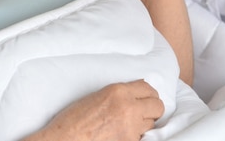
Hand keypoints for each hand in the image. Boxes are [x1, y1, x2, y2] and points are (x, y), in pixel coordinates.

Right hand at [22, 80, 163, 140]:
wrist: (66, 138)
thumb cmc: (74, 118)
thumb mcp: (96, 96)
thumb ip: (118, 94)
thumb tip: (135, 94)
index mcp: (118, 91)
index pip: (148, 88)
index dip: (148, 93)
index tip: (145, 97)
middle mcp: (128, 107)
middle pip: (157, 105)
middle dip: (152, 108)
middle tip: (142, 111)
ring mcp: (131, 127)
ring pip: (152, 123)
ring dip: (144, 122)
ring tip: (128, 123)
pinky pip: (142, 136)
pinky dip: (136, 135)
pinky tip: (123, 132)